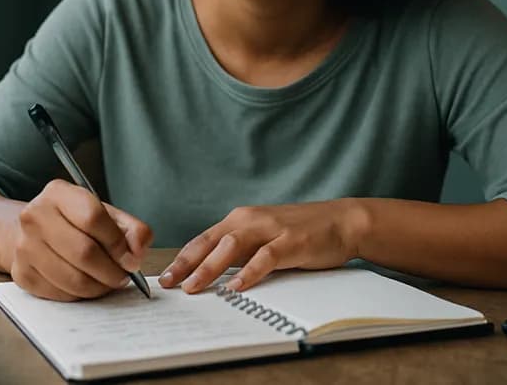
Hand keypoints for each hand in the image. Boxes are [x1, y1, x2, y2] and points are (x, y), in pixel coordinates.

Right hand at [10, 179, 152, 300]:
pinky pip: (61, 294)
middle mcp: (35, 216)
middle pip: (84, 252)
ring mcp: (24, 246)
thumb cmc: (74, 223)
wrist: (32, 232)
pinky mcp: (21, 274)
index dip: (118, 243)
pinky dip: (81, 295)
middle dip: (112, 271)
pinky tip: (87, 285)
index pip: (93, 217)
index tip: (131, 258)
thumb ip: (131, 229)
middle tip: (123, 276)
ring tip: (107, 281)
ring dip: (99, 287)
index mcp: (58, 193)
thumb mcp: (106, 214)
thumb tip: (138, 252)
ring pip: (73, 279)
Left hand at [159, 199, 364, 293]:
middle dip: (186, 264)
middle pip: (210, 242)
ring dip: (210, 268)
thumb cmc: (301, 233)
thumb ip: (241, 251)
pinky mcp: (291, 241)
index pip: (203, 240)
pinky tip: (237, 286)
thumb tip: (211, 273)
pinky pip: (265, 257)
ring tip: (193, 287)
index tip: (164, 277)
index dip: (182, 258)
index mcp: (240, 220)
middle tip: (168, 284)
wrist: (341, 220)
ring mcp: (270, 229)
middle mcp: (250, 220)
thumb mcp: (264, 238)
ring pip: (231, 247)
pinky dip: (250, 272)